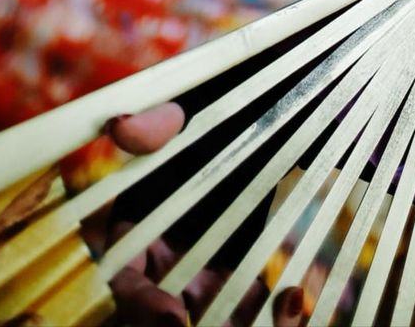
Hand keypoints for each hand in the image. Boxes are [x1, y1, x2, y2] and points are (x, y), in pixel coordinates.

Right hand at [95, 107, 311, 325]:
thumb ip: (157, 123)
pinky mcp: (241, 281)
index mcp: (134, 234)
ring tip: (282, 312)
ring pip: (216, 321)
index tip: (175, 317)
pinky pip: (251, 313)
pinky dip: (271, 316)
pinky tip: (294, 298)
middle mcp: (165, 265)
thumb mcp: (187, 112)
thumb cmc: (211, 112)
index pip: (126, 284)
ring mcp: (203, 278)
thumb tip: (121, 125)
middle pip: (170, 319)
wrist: (263, 109)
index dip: (143, 307)